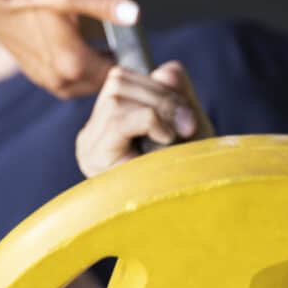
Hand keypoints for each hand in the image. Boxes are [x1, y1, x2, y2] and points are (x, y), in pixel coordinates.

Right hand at [0, 0, 140, 97]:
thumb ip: (104, 6)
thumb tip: (135, 14)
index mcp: (73, 63)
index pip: (117, 74)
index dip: (130, 61)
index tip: (138, 46)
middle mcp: (61, 80)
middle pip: (103, 84)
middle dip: (115, 68)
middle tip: (125, 46)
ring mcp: (48, 82)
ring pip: (87, 87)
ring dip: (97, 72)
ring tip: (106, 50)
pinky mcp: (39, 79)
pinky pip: (70, 85)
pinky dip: (81, 74)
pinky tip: (83, 53)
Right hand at [75, 61, 213, 175]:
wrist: (198, 218)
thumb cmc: (194, 177)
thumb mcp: (188, 124)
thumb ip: (177, 92)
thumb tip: (165, 69)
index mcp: (106, 127)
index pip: (119, 80)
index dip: (157, 86)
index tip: (187, 119)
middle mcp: (91, 137)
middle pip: (117, 82)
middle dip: (161, 96)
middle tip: (188, 126)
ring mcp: (89, 148)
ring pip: (117, 95)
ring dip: (159, 109)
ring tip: (176, 137)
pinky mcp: (96, 159)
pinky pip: (120, 118)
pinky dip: (150, 120)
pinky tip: (165, 142)